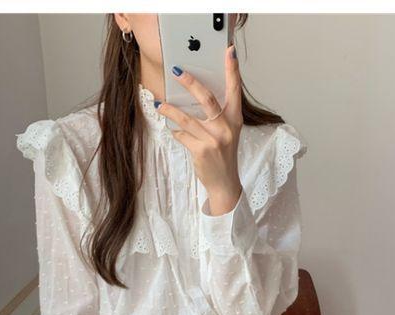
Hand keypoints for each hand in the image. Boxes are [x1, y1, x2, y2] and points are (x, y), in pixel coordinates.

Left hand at [159, 47, 242, 214]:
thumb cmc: (223, 154)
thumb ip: (218, 114)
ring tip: (159, 104)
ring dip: (170, 110)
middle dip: (191, 83)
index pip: (235, 89)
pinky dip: (176, 132)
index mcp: (235, 119)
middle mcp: (226, 127)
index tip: (229, 50)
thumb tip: (195, 94)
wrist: (224, 183)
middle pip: (207, 98)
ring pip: (187, 118)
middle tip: (177, 72)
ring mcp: (213, 140)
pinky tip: (174, 130)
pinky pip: (182, 135)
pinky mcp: (201, 151)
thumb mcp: (227, 132)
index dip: (232, 69)